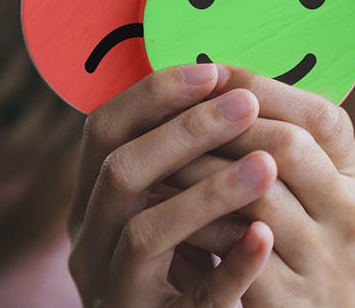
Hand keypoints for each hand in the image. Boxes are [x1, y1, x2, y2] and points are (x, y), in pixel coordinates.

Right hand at [67, 64, 278, 307]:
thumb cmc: (175, 267)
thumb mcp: (159, 209)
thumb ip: (174, 161)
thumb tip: (223, 81)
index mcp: (88, 203)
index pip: (102, 131)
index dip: (153, 95)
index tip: (211, 70)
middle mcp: (88, 244)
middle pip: (120, 172)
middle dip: (185, 131)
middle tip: (246, 104)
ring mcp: (114, 291)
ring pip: (145, 233)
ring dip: (207, 192)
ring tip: (266, 165)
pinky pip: (194, 301)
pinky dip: (230, 266)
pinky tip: (265, 237)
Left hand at [166, 68, 354, 307]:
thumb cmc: (305, 242)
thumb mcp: (312, 186)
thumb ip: (281, 139)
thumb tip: (220, 78)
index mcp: (354, 172)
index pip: (323, 116)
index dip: (265, 88)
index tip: (214, 74)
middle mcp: (347, 212)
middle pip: (290, 146)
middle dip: (224, 124)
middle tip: (175, 112)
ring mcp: (321, 259)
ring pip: (259, 196)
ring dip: (200, 170)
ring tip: (160, 156)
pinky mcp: (289, 299)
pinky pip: (236, 248)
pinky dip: (196, 222)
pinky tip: (164, 207)